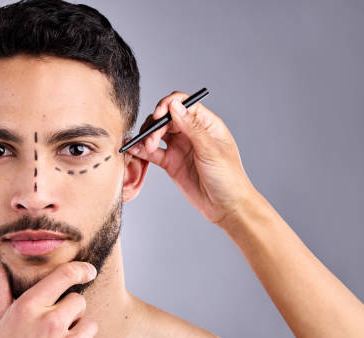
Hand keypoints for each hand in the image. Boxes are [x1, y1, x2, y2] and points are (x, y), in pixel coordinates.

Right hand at [0, 262, 108, 337]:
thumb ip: (0, 297)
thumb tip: (0, 268)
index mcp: (27, 309)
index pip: (63, 275)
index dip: (80, 270)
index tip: (88, 271)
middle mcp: (50, 323)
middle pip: (79, 302)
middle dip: (70, 316)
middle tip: (54, 337)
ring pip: (91, 326)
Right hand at [127, 91, 256, 225]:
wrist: (226, 207)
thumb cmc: (228, 178)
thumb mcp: (211, 150)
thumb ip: (192, 127)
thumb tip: (175, 106)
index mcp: (206, 123)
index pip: (183, 104)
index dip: (168, 105)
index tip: (159, 115)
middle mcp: (191, 132)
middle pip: (166, 117)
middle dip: (155, 125)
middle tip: (151, 141)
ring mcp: (180, 147)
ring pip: (157, 133)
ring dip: (147, 137)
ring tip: (145, 148)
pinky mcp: (171, 163)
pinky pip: (153, 153)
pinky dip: (142, 151)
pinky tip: (135, 150)